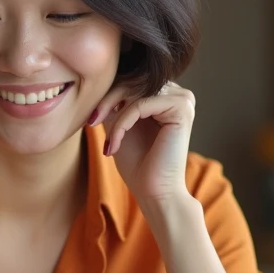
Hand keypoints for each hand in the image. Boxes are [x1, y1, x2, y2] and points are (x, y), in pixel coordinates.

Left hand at [91, 81, 195, 205]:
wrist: (154, 192)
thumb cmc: (137, 163)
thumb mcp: (119, 124)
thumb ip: (114, 101)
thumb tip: (98, 80)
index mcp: (165, 95)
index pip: (130, 80)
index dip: (107, 94)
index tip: (91, 118)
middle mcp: (177, 93)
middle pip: (132, 80)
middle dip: (107, 100)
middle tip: (92, 122)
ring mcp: (183, 98)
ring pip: (134, 90)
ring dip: (113, 113)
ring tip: (108, 140)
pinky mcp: (181, 107)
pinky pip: (140, 104)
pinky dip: (123, 123)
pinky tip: (115, 144)